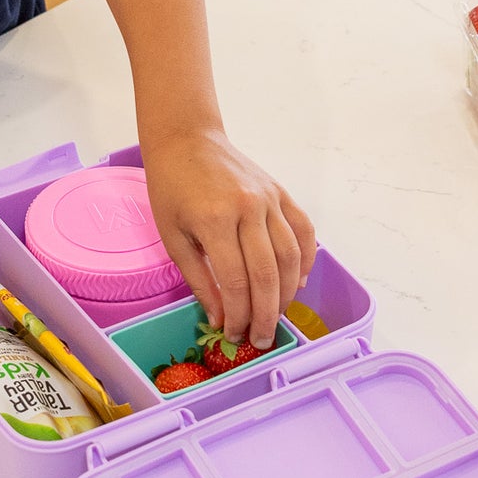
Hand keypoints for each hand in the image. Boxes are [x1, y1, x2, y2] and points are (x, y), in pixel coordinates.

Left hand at [141, 129, 316, 347]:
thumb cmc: (172, 187)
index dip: (237, 314)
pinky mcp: (281, 193)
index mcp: (214, 220)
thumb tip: (218, 318)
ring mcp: (269, 199)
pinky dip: (306, 260)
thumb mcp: (172, 236)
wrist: (187, 139)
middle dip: (267, 314)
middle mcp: (248, 209)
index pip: (235, 281)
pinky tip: (297, 283)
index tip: (234, 333)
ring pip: (291, 256)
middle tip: (262, 338)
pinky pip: (304, 231)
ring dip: (287, 293)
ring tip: (278, 316)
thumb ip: (198, 278)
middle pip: (267, 274)